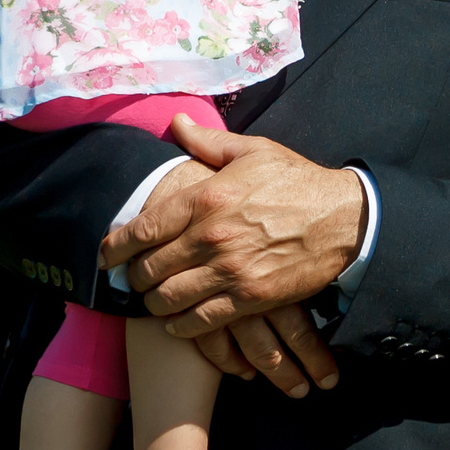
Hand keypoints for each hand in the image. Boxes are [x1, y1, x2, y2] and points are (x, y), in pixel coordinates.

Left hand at [123, 162, 336, 391]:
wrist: (344, 218)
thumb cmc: (296, 182)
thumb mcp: (253, 151)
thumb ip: (207, 143)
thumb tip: (176, 123)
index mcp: (206, 197)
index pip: (142, 229)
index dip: (115, 247)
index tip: (106, 255)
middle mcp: (211, 236)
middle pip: (148, 269)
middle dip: (134, 277)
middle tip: (134, 278)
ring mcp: (230, 270)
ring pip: (166, 299)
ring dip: (154, 303)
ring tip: (155, 298)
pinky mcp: (249, 297)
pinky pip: (199, 322)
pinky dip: (180, 325)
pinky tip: (179, 319)